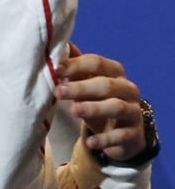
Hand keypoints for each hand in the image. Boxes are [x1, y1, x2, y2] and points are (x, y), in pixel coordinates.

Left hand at [56, 43, 146, 161]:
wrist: (122, 133)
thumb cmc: (97, 101)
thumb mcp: (85, 84)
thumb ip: (73, 67)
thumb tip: (56, 45)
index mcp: (114, 72)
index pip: (96, 62)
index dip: (75, 65)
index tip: (54, 70)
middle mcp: (127, 88)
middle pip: (105, 84)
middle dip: (80, 87)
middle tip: (58, 92)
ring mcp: (133, 111)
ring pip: (116, 106)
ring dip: (94, 108)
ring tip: (74, 111)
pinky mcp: (134, 134)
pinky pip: (121, 135)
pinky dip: (105, 139)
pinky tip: (90, 143)